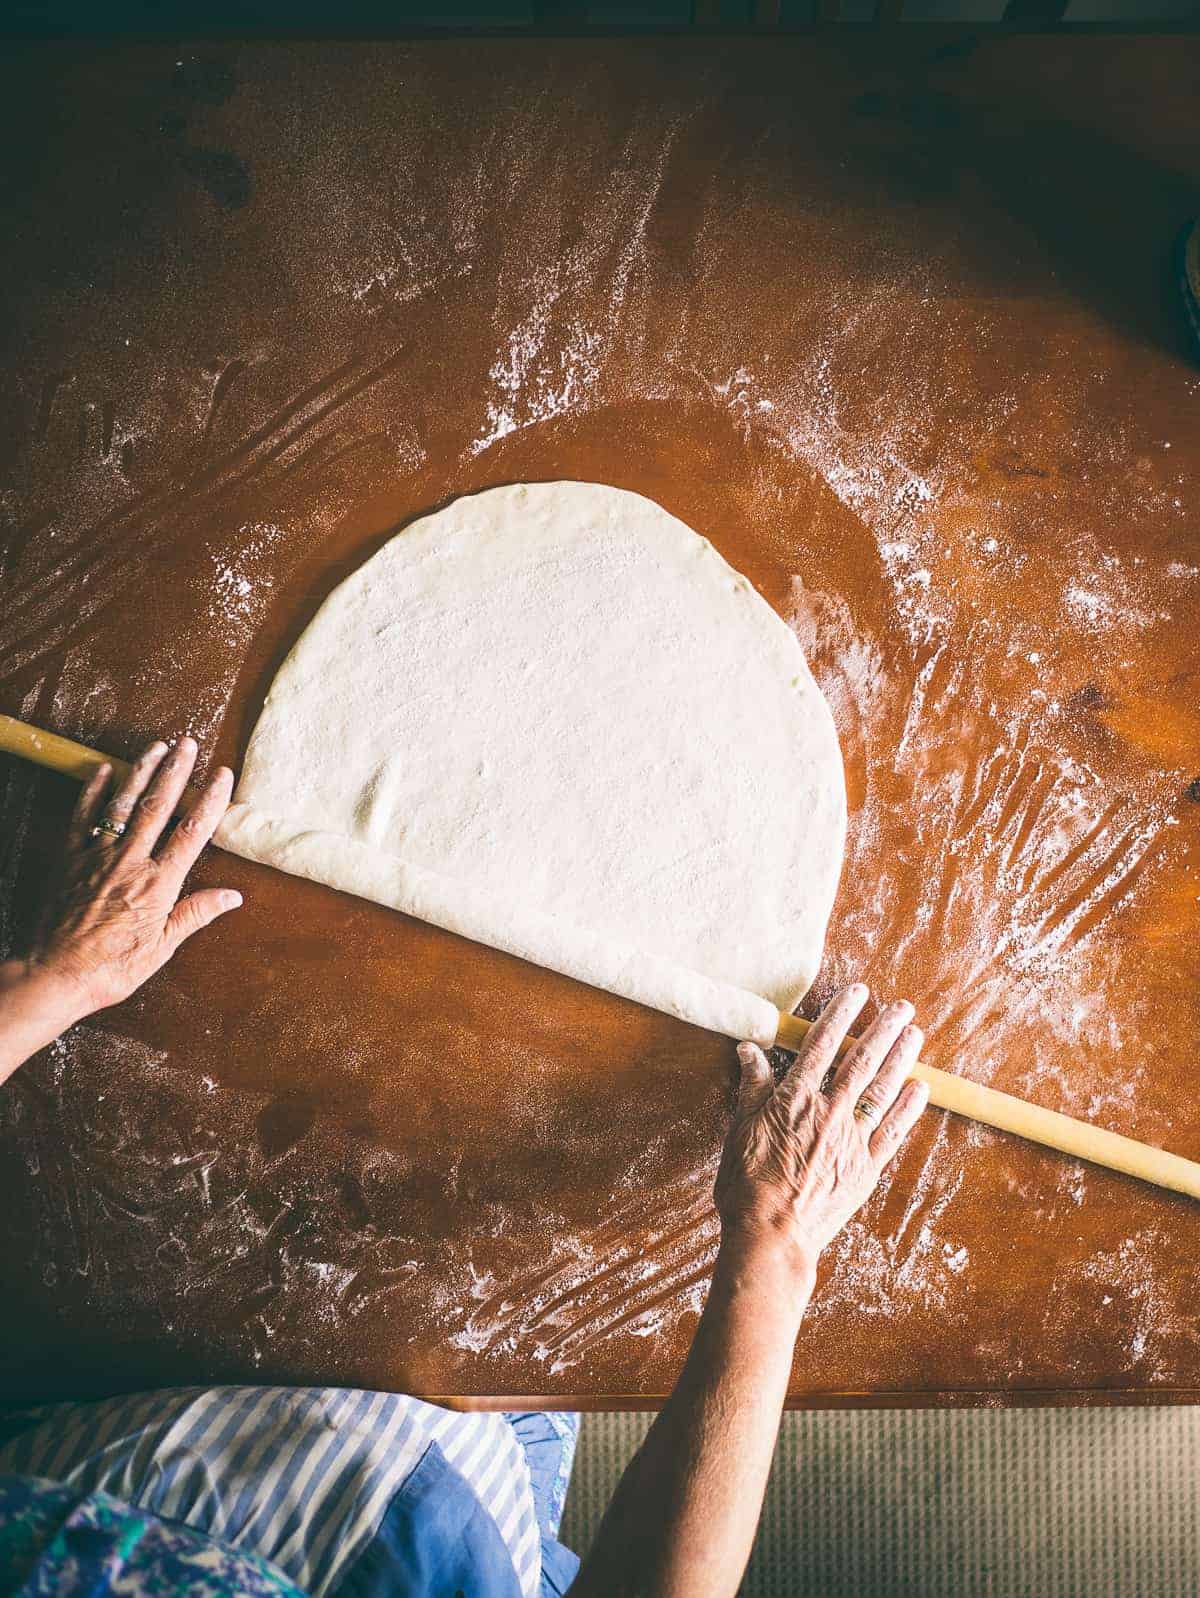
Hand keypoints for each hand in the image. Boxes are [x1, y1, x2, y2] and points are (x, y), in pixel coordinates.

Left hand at [20, 736, 241, 1016]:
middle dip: (176, 771)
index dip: (210, 800)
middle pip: (159, 806)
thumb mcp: (161, 948)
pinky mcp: (71, 858)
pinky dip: (93, 791)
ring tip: (156, 746)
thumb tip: (232, 897)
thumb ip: (195, 914)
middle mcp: (130, 861)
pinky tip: (104, 770)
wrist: (56, 974)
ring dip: (141, 771)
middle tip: (188, 743)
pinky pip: (83, 816)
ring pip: (124, 804)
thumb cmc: (111, 968)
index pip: (192, 832)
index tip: (222, 775)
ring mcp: (98, 856)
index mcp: (158, 883)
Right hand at [714, 984, 927, 1281]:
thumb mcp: (740, 1128)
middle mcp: (829, 1112)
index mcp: (795, 1099)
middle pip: (861, 1060)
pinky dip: (908, 1107)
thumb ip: (752, 1086)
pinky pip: (893, 1131)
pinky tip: (920, 1087)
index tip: (856, 992)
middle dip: (882, 1029)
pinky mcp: (866, 1168)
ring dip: (901, 1058)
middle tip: (901, 1006)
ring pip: (882, 1089)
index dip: (840, 1014)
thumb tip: (749, 1048)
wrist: (772, 1235)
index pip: (821, 1045)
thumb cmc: (747, 1184)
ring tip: (915, 1033)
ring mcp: (852, 1140)